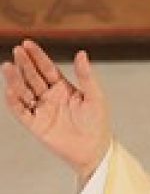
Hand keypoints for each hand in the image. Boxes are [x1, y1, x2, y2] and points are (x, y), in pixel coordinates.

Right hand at [2, 40, 111, 180]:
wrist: (94, 149)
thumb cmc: (97, 122)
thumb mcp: (95, 97)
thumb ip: (86, 76)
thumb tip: (82, 53)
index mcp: (63, 87)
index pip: (47, 69)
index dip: (37, 57)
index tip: (27, 44)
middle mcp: (49, 96)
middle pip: (33, 77)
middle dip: (25, 64)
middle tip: (17, 51)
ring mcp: (41, 110)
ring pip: (24, 92)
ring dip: (15, 80)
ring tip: (7, 66)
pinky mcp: (35, 124)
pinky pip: (21, 111)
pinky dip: (15, 101)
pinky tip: (11, 90)